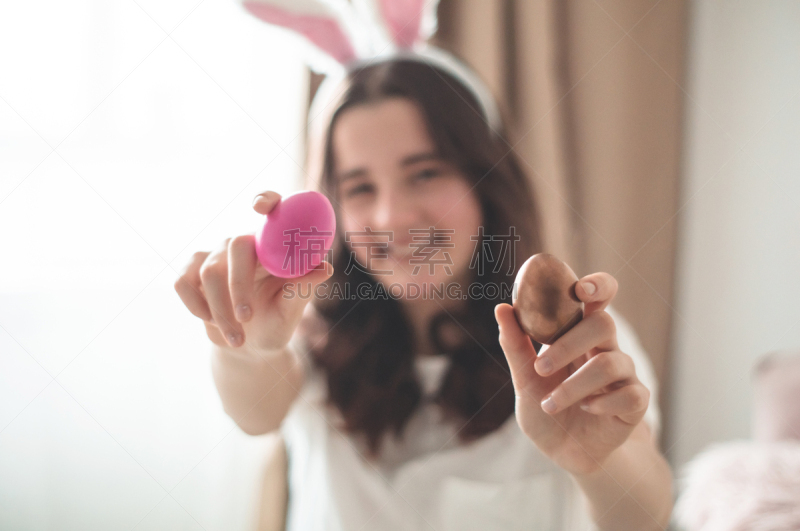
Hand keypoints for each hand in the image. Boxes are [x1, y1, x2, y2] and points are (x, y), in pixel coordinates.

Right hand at [174, 190, 333, 351]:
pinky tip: (211, 321)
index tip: (260, 208)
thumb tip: (325, 268)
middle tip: (246, 317)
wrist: (250, 346)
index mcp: (274, 244)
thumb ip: (304, 287)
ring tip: (237, 339)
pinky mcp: (192, 272)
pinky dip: (195, 306)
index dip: (266, 200)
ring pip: (209, 273)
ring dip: (221, 312)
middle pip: (235, 246)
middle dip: (238, 286)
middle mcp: (244, 243)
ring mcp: (215, 255)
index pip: (272, 208)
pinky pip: (183, 282)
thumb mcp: (293, 309)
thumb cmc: (278, 321)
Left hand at [494, 272, 649, 476]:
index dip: (597, 286)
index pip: (598, 298)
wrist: (566, 454)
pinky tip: (586, 410)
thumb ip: (515, 346)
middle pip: (604, 323)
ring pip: (611, 362)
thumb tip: (502, 308)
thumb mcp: (524, 380)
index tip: (580, 288)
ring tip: (550, 405)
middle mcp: (605, 349)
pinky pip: (631, 393)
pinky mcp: (635, 403)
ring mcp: (624, 375)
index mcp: (580, 336)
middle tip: (541, 367)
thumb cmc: (547, 409)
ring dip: (574, 385)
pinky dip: (603, 402)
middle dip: (569, 343)